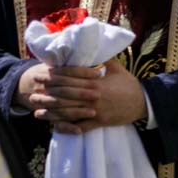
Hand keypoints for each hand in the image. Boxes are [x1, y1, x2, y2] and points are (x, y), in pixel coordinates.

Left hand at [25, 61, 145, 133]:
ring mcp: (95, 110)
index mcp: (96, 81)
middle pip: (65, 92)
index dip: (55, 75)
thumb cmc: (130, 85)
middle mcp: (93, 95)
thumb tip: (92, 50)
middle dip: (47, 91)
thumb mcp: (117, 69)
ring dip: (51, 111)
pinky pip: (79, 126)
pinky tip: (54, 127)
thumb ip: (103, 60)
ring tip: (37, 110)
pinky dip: (67, 127)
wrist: (144, 103)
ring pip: (68, 110)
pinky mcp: (99, 122)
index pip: (71, 76)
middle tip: (33, 90)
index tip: (42, 73)